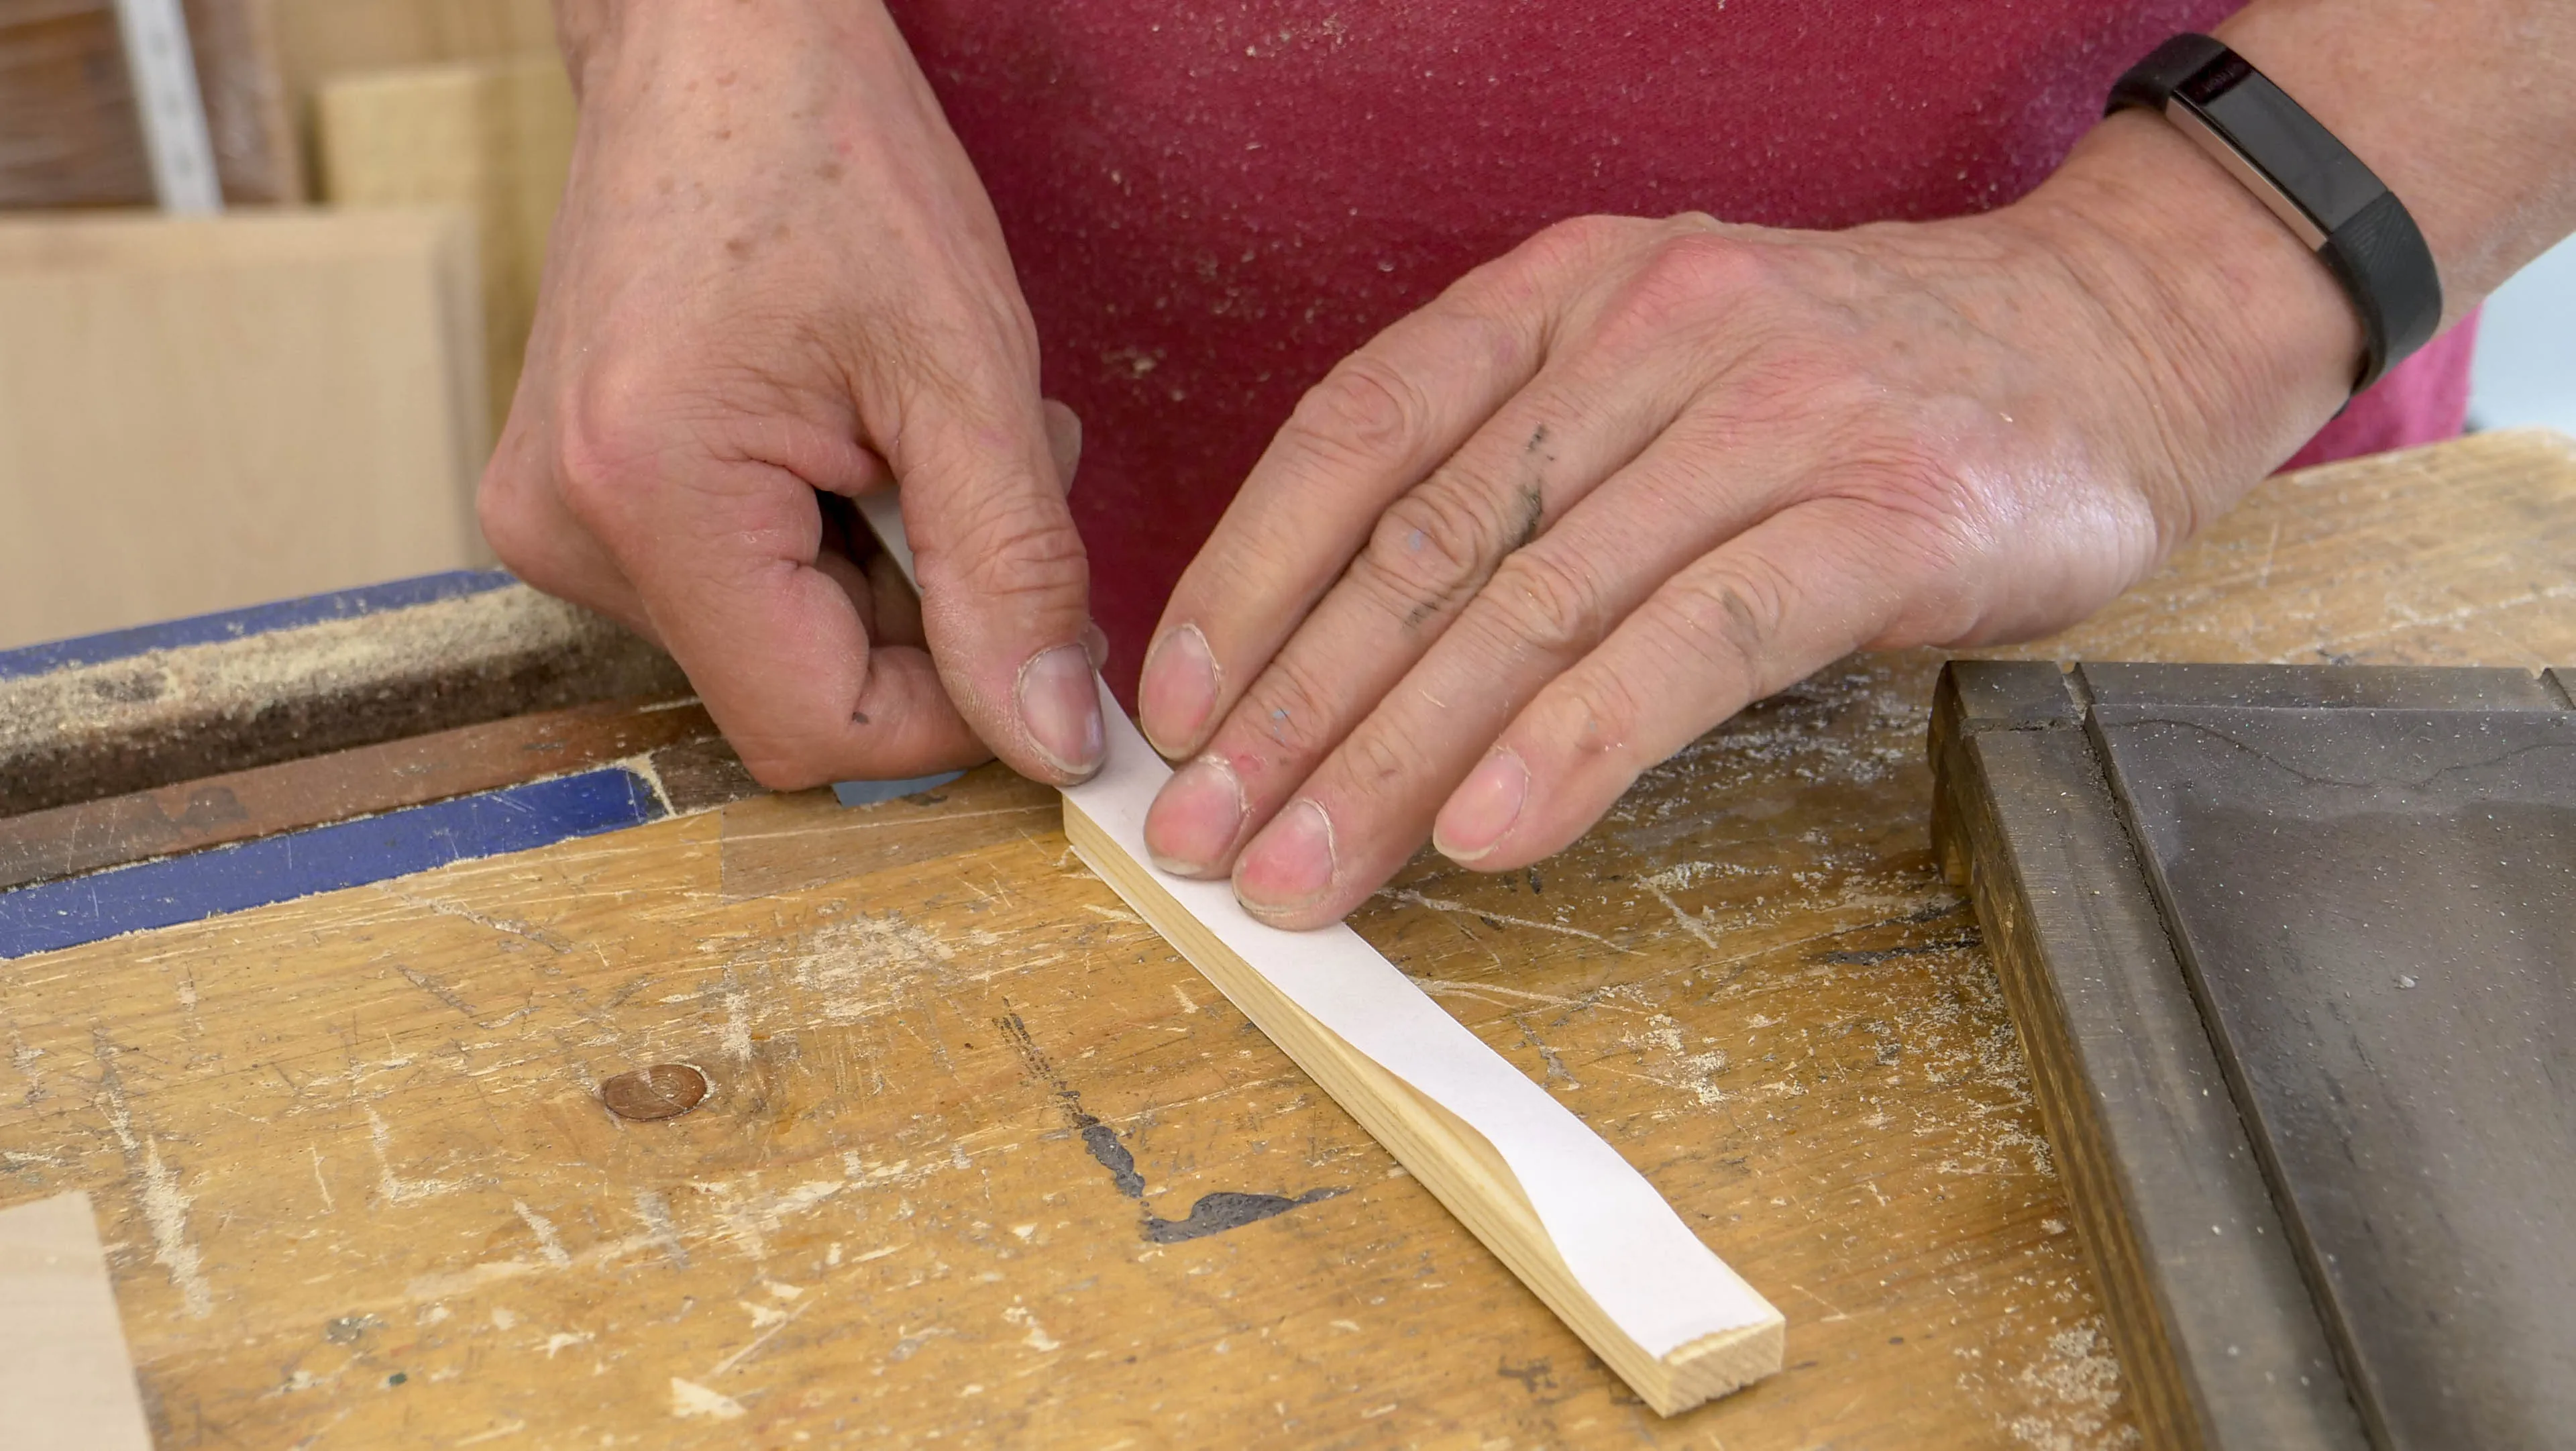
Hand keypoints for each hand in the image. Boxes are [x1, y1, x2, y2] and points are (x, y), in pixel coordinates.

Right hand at [479, 0, 1103, 790]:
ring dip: (890, 567)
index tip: (1044, 638)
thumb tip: (1054, 743)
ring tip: (916, 424)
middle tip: (986, 464)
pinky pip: (737, 587)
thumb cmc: (832, 159)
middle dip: (929, 611)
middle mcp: (569, 529)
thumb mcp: (967, 369)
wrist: (714, 43)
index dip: (953, 713)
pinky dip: (831, 538)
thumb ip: (1015, 571)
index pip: (818, 729)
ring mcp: (557, 517)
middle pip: (797, 687)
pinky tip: (855, 432)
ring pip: (777, 641)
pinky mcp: (577, 498)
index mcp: (648, 494)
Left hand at [1134, 113, 2358, 927]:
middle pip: (1429, 543)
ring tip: (1309, 869)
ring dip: (1400, 758)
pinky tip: (1493, 832)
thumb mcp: (1665, 377)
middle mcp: (1652, 327)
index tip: (1174, 710)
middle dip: (1294, 711)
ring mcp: (1774, 413)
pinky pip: (1698, 639)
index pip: (1361, 432)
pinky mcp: (1887, 509)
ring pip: (1541, 601)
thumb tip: (1357, 656)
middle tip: (1203, 837)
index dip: (1246, 578)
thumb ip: (1528, 480)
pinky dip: (1582, 744)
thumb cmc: (1863, 387)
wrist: (2120, 331)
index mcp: (1571, 289)